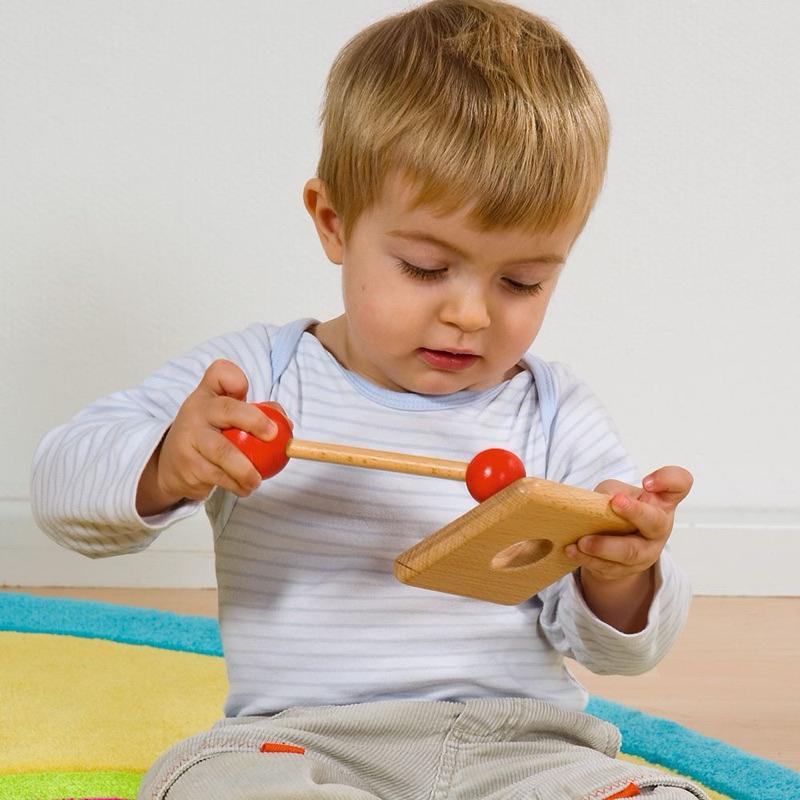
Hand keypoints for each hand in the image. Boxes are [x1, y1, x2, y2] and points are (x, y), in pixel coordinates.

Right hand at [137, 360, 284, 514]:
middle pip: (227, 410)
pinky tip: (244, 488)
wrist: (170, 463)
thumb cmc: (208, 433)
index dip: (236, 379)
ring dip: (246, 469)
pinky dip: (236, 485)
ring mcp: (190, 438)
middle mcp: (197, 412)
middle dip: (254, 421)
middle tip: (273, 436)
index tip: (248, 390)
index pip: (220, 374)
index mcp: (209, 395)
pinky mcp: (188, 465)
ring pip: (223, 453)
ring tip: (257, 479)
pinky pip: (218, 477)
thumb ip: (256, 411)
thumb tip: (285, 423)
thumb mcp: (226, 416)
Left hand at [565, 465, 692, 582]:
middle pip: (656, 522)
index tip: (646, 482)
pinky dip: (588, 559)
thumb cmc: (616, 510)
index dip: (667, 481)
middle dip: (635, 512)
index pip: (679, 484)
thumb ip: (610, 492)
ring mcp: (646, 552)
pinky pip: (609, 567)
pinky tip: (573, 551)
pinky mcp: (627, 570)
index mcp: (661, 502)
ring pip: (630, 552)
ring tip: (582, 541)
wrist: (613, 544)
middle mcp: (659, 527)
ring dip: (604, 546)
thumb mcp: (614, 492)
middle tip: (615, 502)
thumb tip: (601, 503)